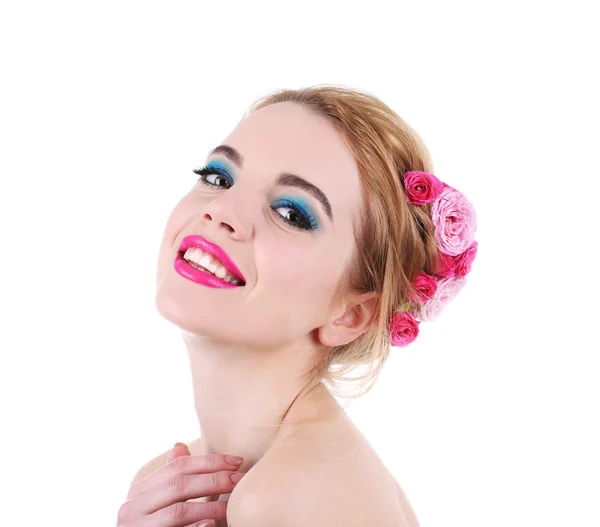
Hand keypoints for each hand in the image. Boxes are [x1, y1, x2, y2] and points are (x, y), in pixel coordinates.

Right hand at [117, 442, 244, 526]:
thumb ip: (167, 477)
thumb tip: (181, 445)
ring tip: (232, 506)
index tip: (236, 461)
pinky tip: (211, 525)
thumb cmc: (150, 526)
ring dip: (210, 507)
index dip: (209, 461)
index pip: (177, 467)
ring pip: (179, 511)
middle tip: (239, 480)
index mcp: (139, 491)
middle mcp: (132, 509)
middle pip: (179, 485)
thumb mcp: (153, 500)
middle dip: (214, 480)